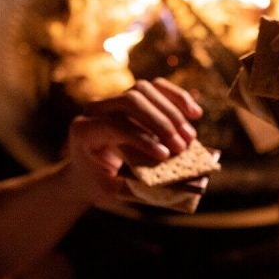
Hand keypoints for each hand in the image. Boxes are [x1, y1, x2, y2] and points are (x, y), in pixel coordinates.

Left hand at [64, 78, 202, 204]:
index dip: (143, 138)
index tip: (165, 155)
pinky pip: (156, 88)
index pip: (115, 125)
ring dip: (172, 112)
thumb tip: (175, 183)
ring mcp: (113, 99)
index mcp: (84, 131)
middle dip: (161, 123)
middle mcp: (95, 109)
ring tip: (190, 138)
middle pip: (132, 100)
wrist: (86, 173)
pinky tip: (195, 114)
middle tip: (181, 147)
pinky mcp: (131, 96)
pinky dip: (178, 98)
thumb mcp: (112, 190)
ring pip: (146, 89)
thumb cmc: (100, 184)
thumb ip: (138, 187)